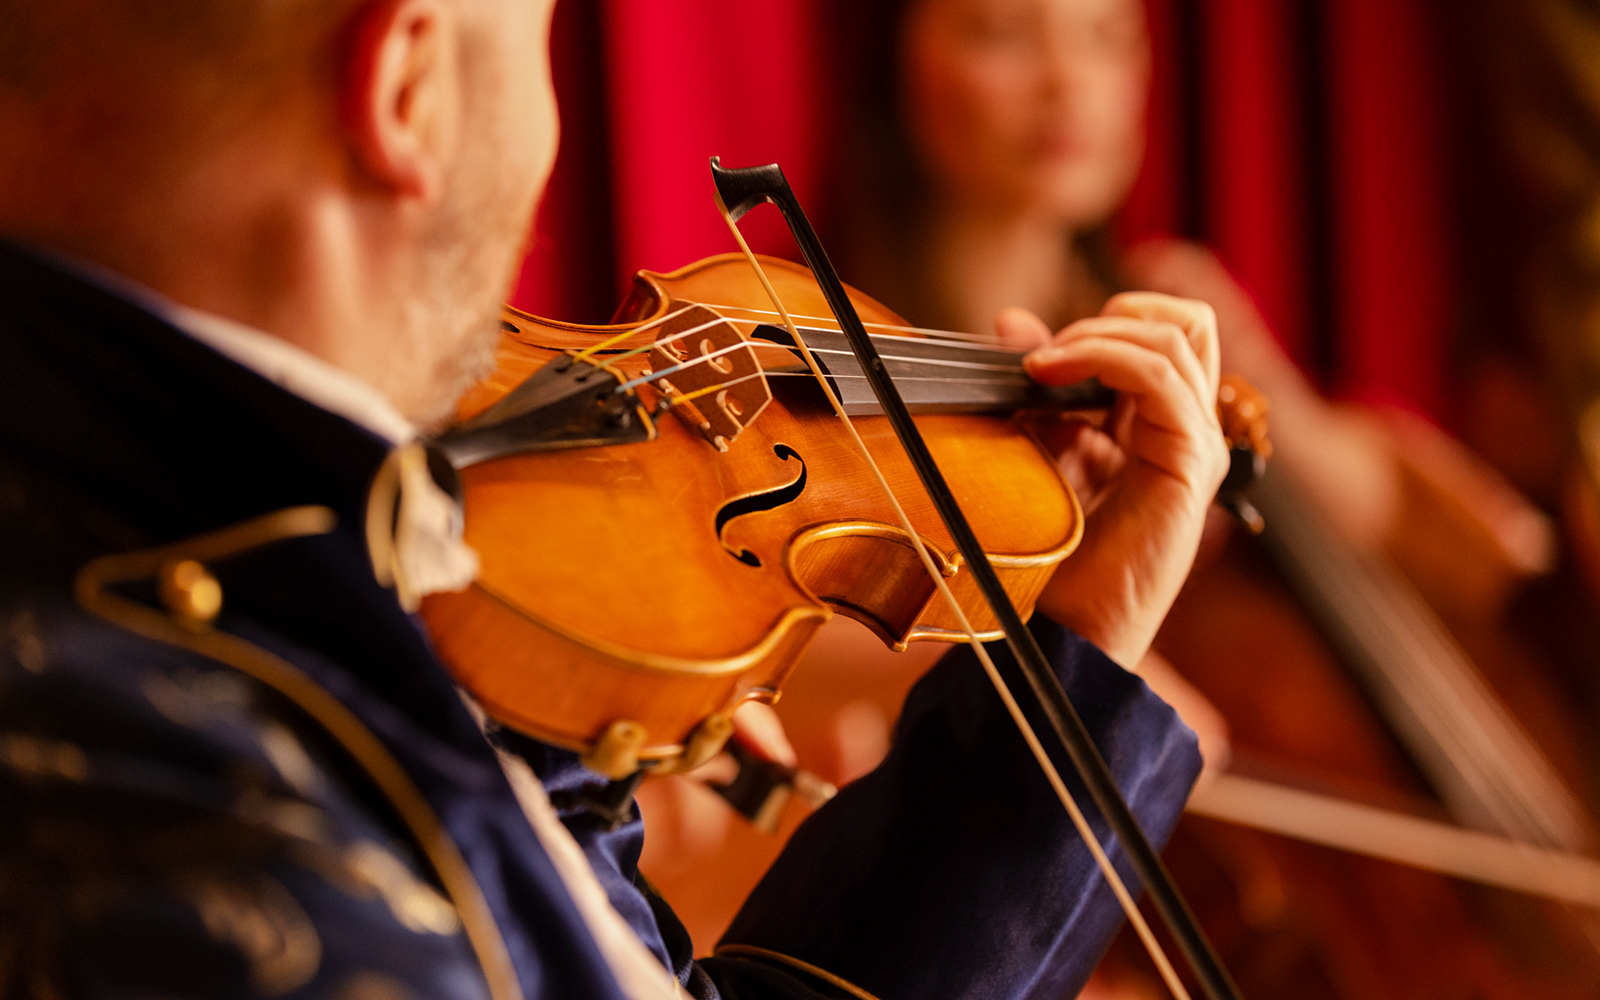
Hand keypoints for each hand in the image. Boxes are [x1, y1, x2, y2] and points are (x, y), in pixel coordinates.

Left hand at [997, 293, 1230, 667]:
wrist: (1065, 624)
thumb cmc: (1053, 552)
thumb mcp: (1039, 445)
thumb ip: (1037, 385)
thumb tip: (1011, 320)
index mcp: (1157, 424)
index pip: (1161, 334)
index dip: (1102, 325)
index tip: (1034, 355)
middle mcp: (1188, 429)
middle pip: (1189, 324)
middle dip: (1114, 317)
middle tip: (1047, 356)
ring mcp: (1196, 445)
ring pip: (1177, 339)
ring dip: (1098, 336)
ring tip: (1040, 367)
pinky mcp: (1190, 463)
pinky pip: (1161, 378)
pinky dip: (1103, 359)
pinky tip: (1049, 376)